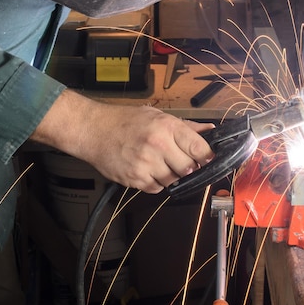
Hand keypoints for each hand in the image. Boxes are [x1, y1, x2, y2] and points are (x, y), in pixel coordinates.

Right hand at [31, 90, 214, 192]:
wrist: (93, 131)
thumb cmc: (124, 120)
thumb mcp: (156, 116)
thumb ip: (185, 127)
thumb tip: (210, 131)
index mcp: (166, 127)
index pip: (199, 148)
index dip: (207, 156)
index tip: (207, 159)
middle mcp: (158, 146)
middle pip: (189, 168)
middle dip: (188, 167)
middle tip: (180, 161)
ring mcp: (146, 164)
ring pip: (173, 181)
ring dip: (172, 175)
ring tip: (160, 163)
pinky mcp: (135, 179)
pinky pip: (157, 188)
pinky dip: (157, 182)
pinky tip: (148, 169)